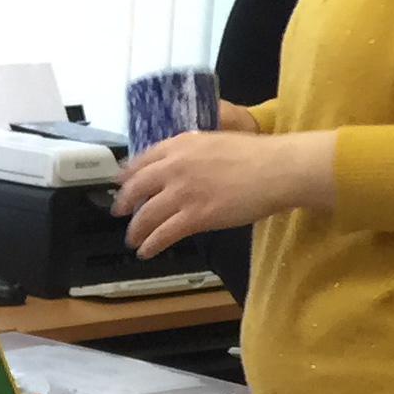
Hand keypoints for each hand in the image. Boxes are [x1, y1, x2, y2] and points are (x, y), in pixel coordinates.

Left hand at [114, 128, 338, 254]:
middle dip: (124, 202)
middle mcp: (176, 166)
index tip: (121, 181)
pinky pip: (163, 234)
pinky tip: (146, 252)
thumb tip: (183, 164)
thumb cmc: (255, 155)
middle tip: (118, 212)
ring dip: (136, 230)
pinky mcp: (194, 216)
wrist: (275, 169)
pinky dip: (151, 245)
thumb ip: (195, 151)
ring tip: (132, 240)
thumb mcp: (217, 141)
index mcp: (182, 144)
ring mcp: (183, 192)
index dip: (128, 174)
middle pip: (137, 187)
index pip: (143, 159)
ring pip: (146, 215)